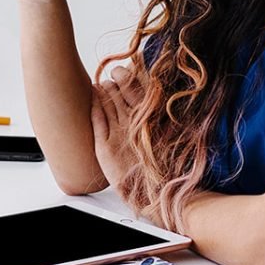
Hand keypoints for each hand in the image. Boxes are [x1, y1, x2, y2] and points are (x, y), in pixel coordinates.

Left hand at [90, 66, 162, 224]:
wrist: (158, 197)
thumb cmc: (168, 171)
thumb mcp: (172, 138)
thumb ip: (165, 118)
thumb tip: (162, 101)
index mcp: (152, 118)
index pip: (138, 87)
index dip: (130, 75)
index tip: (127, 68)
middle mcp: (135, 122)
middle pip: (121, 92)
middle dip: (117, 79)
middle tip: (114, 73)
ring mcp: (119, 133)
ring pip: (108, 103)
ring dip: (104, 91)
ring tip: (101, 84)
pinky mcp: (105, 146)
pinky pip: (97, 119)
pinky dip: (94, 106)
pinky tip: (92, 97)